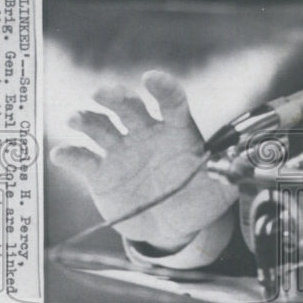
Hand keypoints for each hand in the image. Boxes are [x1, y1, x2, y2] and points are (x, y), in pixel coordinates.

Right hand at [50, 71, 237, 249]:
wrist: (169, 224)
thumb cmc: (196, 199)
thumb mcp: (218, 191)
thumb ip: (227, 176)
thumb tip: (240, 166)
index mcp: (176, 130)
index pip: (171, 102)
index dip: (163, 88)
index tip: (152, 79)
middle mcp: (146, 132)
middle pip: (129, 106)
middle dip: (116, 97)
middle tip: (102, 93)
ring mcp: (121, 150)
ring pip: (100, 125)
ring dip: (87, 119)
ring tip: (77, 119)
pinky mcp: (100, 171)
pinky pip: (82, 158)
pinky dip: (70, 154)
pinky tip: (62, 154)